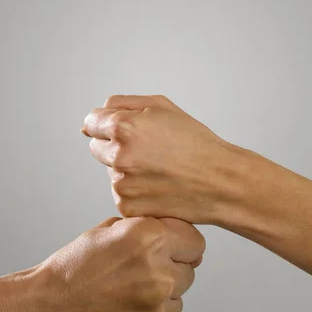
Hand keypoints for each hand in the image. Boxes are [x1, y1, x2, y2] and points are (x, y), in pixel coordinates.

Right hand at [31, 216, 204, 311]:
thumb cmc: (71, 270)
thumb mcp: (108, 230)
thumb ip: (147, 229)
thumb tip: (181, 239)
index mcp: (149, 240)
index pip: (195, 242)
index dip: (180, 246)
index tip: (169, 252)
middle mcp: (159, 277)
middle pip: (188, 274)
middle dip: (168, 273)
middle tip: (133, 278)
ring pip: (176, 304)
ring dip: (157, 302)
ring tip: (120, 301)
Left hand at [82, 94, 243, 223]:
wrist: (220, 181)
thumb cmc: (195, 142)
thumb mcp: (161, 107)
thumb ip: (121, 105)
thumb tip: (91, 119)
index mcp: (124, 127)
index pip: (91, 122)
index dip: (107, 124)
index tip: (123, 131)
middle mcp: (118, 155)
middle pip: (97, 147)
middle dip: (115, 146)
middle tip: (148, 150)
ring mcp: (121, 184)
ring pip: (109, 171)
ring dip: (125, 169)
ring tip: (157, 169)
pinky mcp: (127, 206)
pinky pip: (120, 194)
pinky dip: (134, 191)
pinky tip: (157, 185)